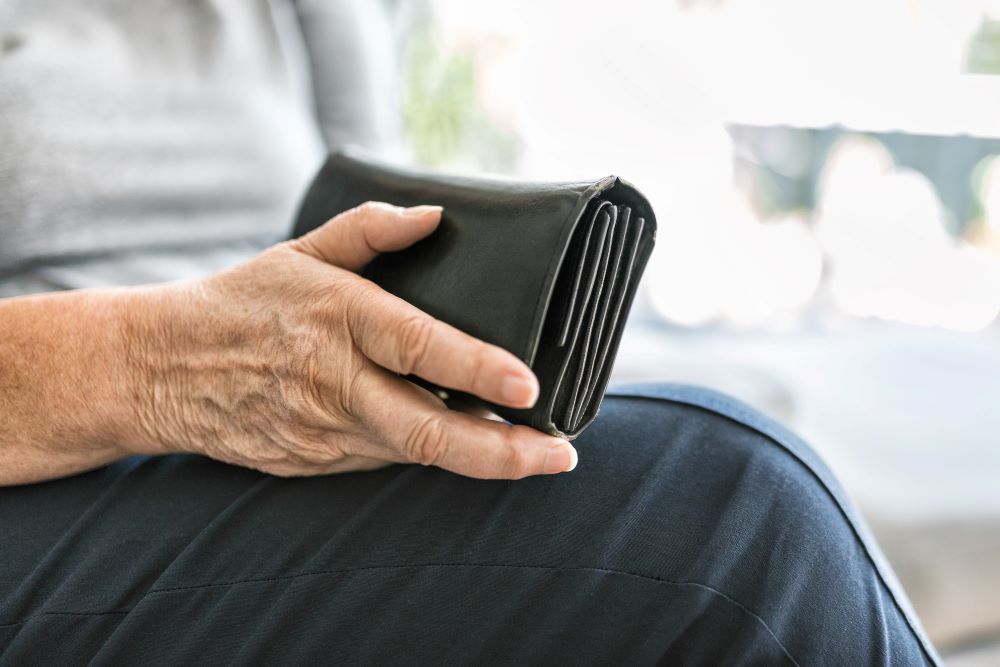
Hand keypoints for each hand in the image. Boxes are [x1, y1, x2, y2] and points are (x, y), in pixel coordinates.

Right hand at [126, 202, 577, 478]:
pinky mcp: (315, 462)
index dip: (479, 370)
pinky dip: (428, 454)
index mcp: (339, 320)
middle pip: (428, 431)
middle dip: (503, 451)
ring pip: (415, 454)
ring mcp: (324, 432)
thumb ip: (370, 231)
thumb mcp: (300, 250)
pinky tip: (465, 445)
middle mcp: (336, 383)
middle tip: (559, 455)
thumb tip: (435, 216)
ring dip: (478, 457)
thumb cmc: (241, 302)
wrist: (161, 367)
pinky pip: (384, 460)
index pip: (421, 348)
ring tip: (533, 451)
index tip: (531, 387)